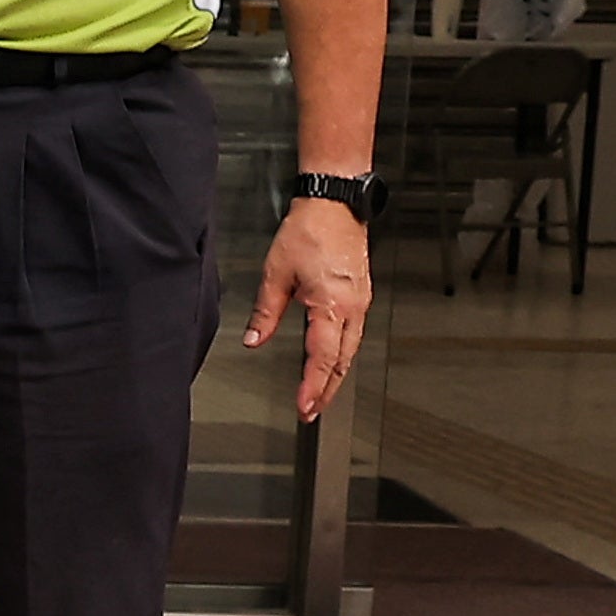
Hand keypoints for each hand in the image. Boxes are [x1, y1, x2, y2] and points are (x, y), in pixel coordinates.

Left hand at [245, 191, 373, 420]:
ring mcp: (360, 301)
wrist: (334, 205)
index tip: (304, 406)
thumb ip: (265, 313)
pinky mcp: (360, 295)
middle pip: (342, 360)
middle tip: (312, 411)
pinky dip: (341, 353)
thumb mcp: (276, 274)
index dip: (313, 385)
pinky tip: (331, 361)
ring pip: (350, 349)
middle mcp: (353, 306)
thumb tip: (254, 340)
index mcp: (332, 304)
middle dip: (327, 389)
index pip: (322, 356)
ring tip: (321, 394)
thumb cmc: (309, 231)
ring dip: (335, 374)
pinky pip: (353, 333)